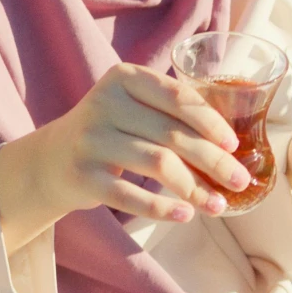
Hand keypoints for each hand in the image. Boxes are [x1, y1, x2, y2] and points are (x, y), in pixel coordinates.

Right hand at [0, 64, 252, 246]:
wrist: (51, 159)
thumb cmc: (111, 131)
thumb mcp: (133, 107)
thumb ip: (172, 113)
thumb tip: (231, 147)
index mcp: (124, 78)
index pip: (177, 97)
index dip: (210, 122)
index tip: (234, 145)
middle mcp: (104, 104)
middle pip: (172, 134)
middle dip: (214, 161)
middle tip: (240, 181)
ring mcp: (91, 140)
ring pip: (157, 164)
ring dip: (195, 188)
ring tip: (218, 205)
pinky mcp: (83, 176)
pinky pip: (129, 195)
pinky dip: (161, 208)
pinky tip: (185, 215)